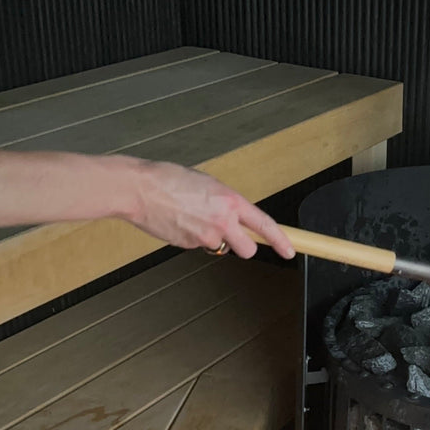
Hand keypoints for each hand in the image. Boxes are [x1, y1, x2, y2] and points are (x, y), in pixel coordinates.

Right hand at [125, 160, 294, 259]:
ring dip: (210, 238)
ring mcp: (205, 237)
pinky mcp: (188, 246)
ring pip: (218, 246)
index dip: (280, 240)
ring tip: (190, 217)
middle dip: (241, 246)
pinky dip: (191, 236)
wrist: (139, 189)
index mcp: (230, 201)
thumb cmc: (169, 179)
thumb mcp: (208, 184)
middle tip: (228, 234)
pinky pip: (197, 245)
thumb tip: (232, 217)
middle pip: (247, 250)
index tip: (290, 249)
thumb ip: (225, 203)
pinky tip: (178, 221)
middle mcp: (222, 221)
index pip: (264, 225)